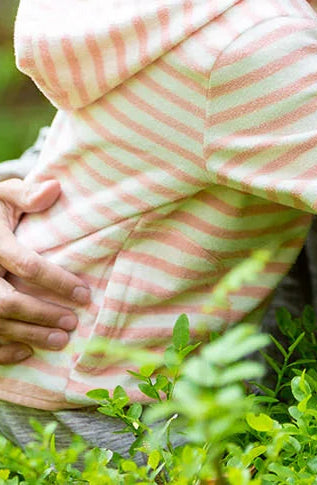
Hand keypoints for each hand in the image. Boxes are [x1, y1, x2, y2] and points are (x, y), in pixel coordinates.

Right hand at [0, 177, 89, 362]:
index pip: (27, 265)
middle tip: (72, 322)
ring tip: (61, 340)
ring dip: (28, 335)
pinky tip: (27, 352)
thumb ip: (27, 194)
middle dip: (41, 314)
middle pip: (8, 302)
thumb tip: (55, 188)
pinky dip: (3, 350)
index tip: (84, 293)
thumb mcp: (4, 195)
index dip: (57, 281)